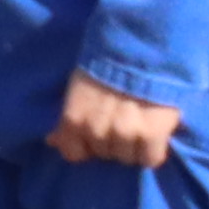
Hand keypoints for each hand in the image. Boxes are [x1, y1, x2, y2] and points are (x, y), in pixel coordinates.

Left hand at [46, 72, 184, 169]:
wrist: (140, 49)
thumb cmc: (106, 63)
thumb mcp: (77, 86)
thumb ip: (69, 116)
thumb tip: (52, 141)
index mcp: (74, 118)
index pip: (73, 153)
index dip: (87, 147)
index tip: (97, 136)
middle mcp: (96, 130)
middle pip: (104, 154)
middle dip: (112, 142)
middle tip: (123, 121)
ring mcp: (124, 134)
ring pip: (127, 158)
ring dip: (133, 146)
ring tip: (140, 124)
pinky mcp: (152, 135)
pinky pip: (150, 158)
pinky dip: (153, 150)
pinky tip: (155, 134)